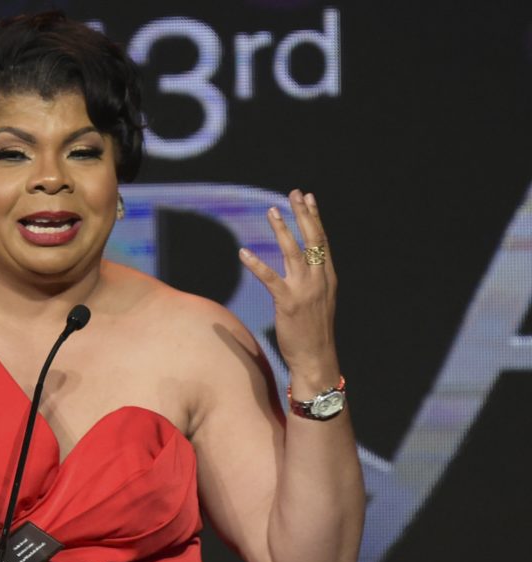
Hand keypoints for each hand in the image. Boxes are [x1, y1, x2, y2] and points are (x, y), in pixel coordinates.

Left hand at [239, 190, 339, 386]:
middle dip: (303, 214)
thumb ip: (313, 281)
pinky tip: (243, 252)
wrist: (316, 358)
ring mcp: (305, 290)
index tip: (309, 198)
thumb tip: (304, 267)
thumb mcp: (319, 301)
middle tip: (295, 193)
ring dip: (282, 230)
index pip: (322, 241)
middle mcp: (319, 280)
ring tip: (272, 211)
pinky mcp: (288, 303)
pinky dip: (256, 264)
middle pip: (312, 240)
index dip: (315, 218)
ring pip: (293, 252)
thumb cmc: (314, 332)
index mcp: (327, 278)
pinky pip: (270, 279)